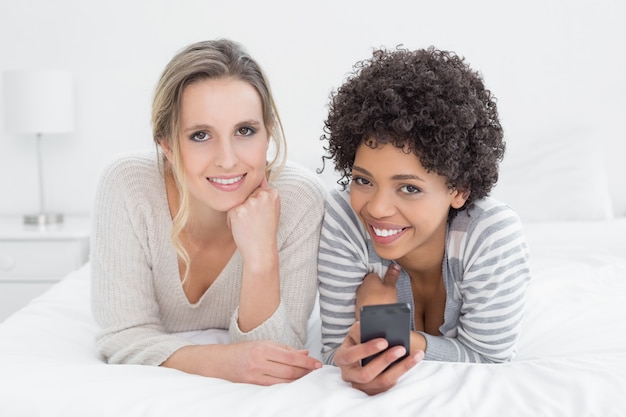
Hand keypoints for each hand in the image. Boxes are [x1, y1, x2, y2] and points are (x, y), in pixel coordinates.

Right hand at [164, 340, 321, 385]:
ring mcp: (255, 375)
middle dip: (305, 371)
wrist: (218, 362)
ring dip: (298, 380)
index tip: (318, 364)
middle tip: (317, 371)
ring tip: (308, 377)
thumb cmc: (242, 350)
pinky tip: (294, 384)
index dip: (306, 362)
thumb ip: (284, 348)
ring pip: (283, 380)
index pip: (290, 356)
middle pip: (289, 370)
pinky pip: (274, 386)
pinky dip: (286, 385)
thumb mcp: (263, 344)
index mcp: (263, 348)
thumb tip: (304, 353)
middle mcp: (259, 362)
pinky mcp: (252, 385)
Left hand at [227, 176, 279, 266]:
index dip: (256, 204)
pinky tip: (242, 229)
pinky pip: (230, 211)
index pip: (257, 188)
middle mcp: (262, 195)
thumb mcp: (272, 210)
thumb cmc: (265, 232)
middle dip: (247, 207)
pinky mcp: (237, 211)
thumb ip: (265, 195)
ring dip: (239, 214)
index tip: (261, 216)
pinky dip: (232, 221)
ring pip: (237, 202)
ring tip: (249, 226)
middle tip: (255, 222)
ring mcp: (249, 202)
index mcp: (273, 193)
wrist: (261, 251)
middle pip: (246, 194)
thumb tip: (258, 178)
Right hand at [334, 322, 422, 394]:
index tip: (384, 341)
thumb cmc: (360, 338)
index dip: (367, 349)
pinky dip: (402, 372)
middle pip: (366, 374)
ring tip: (416, 355)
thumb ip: (363, 329)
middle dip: (385, 361)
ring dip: (401, 368)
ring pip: (382, 382)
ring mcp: (361, 386)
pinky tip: (412, 361)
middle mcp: (349, 375)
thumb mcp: (357, 331)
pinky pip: (389, 385)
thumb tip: (379, 330)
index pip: (351, 355)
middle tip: (401, 349)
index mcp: (341, 358)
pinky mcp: (373, 391)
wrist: (362, 351)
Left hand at [356, 263, 400, 319]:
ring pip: (367, 293)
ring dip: (373, 296)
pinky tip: (376, 307)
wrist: (373, 320)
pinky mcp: (358, 307)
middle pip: (370, 284)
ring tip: (383, 301)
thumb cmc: (382, 301)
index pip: (375, 273)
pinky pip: (366, 302)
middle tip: (386, 292)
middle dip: (376, 287)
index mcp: (369, 278)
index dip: (381, 277)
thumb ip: (392, 276)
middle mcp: (361, 286)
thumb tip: (395, 265)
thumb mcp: (391, 287)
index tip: (387, 281)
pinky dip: (370, 304)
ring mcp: (359, 297)